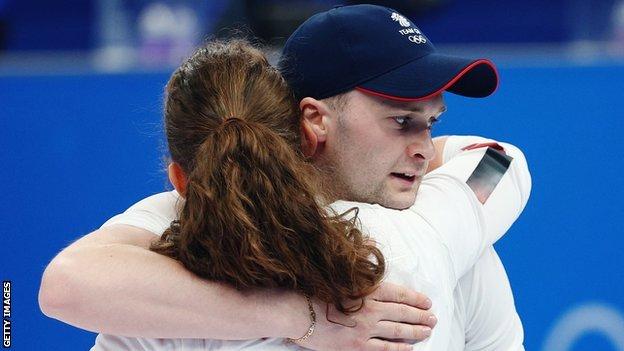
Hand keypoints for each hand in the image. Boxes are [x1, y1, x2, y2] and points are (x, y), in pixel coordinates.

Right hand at [297, 282, 435, 350]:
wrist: (298, 312)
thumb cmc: (315, 294)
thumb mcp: (341, 282)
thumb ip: (362, 285)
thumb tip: (378, 287)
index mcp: (366, 291)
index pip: (398, 294)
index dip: (415, 298)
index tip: (427, 301)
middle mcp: (370, 309)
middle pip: (402, 312)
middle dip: (420, 315)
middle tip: (433, 317)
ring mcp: (365, 329)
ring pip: (398, 330)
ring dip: (416, 331)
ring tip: (428, 330)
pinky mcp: (358, 345)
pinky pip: (385, 348)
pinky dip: (400, 348)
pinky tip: (410, 348)